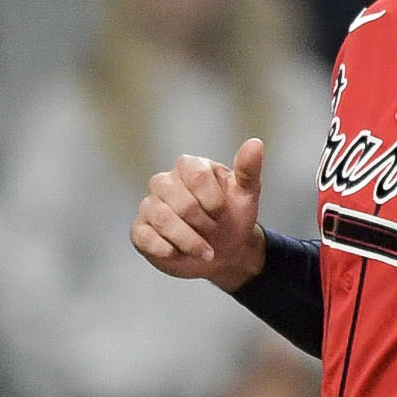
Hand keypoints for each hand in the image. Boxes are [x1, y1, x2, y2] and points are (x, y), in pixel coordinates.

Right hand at [131, 137, 267, 288]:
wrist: (224, 251)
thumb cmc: (233, 217)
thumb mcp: (247, 195)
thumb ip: (249, 169)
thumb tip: (255, 143)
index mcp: (190, 167)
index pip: (196, 176)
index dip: (213, 201)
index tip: (223, 214)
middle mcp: (165, 181)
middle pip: (181, 202)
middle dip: (204, 225)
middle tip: (215, 234)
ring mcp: (150, 205)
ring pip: (163, 219)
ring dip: (189, 241)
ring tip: (206, 252)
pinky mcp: (141, 229)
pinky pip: (145, 236)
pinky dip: (164, 248)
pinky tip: (178, 254)